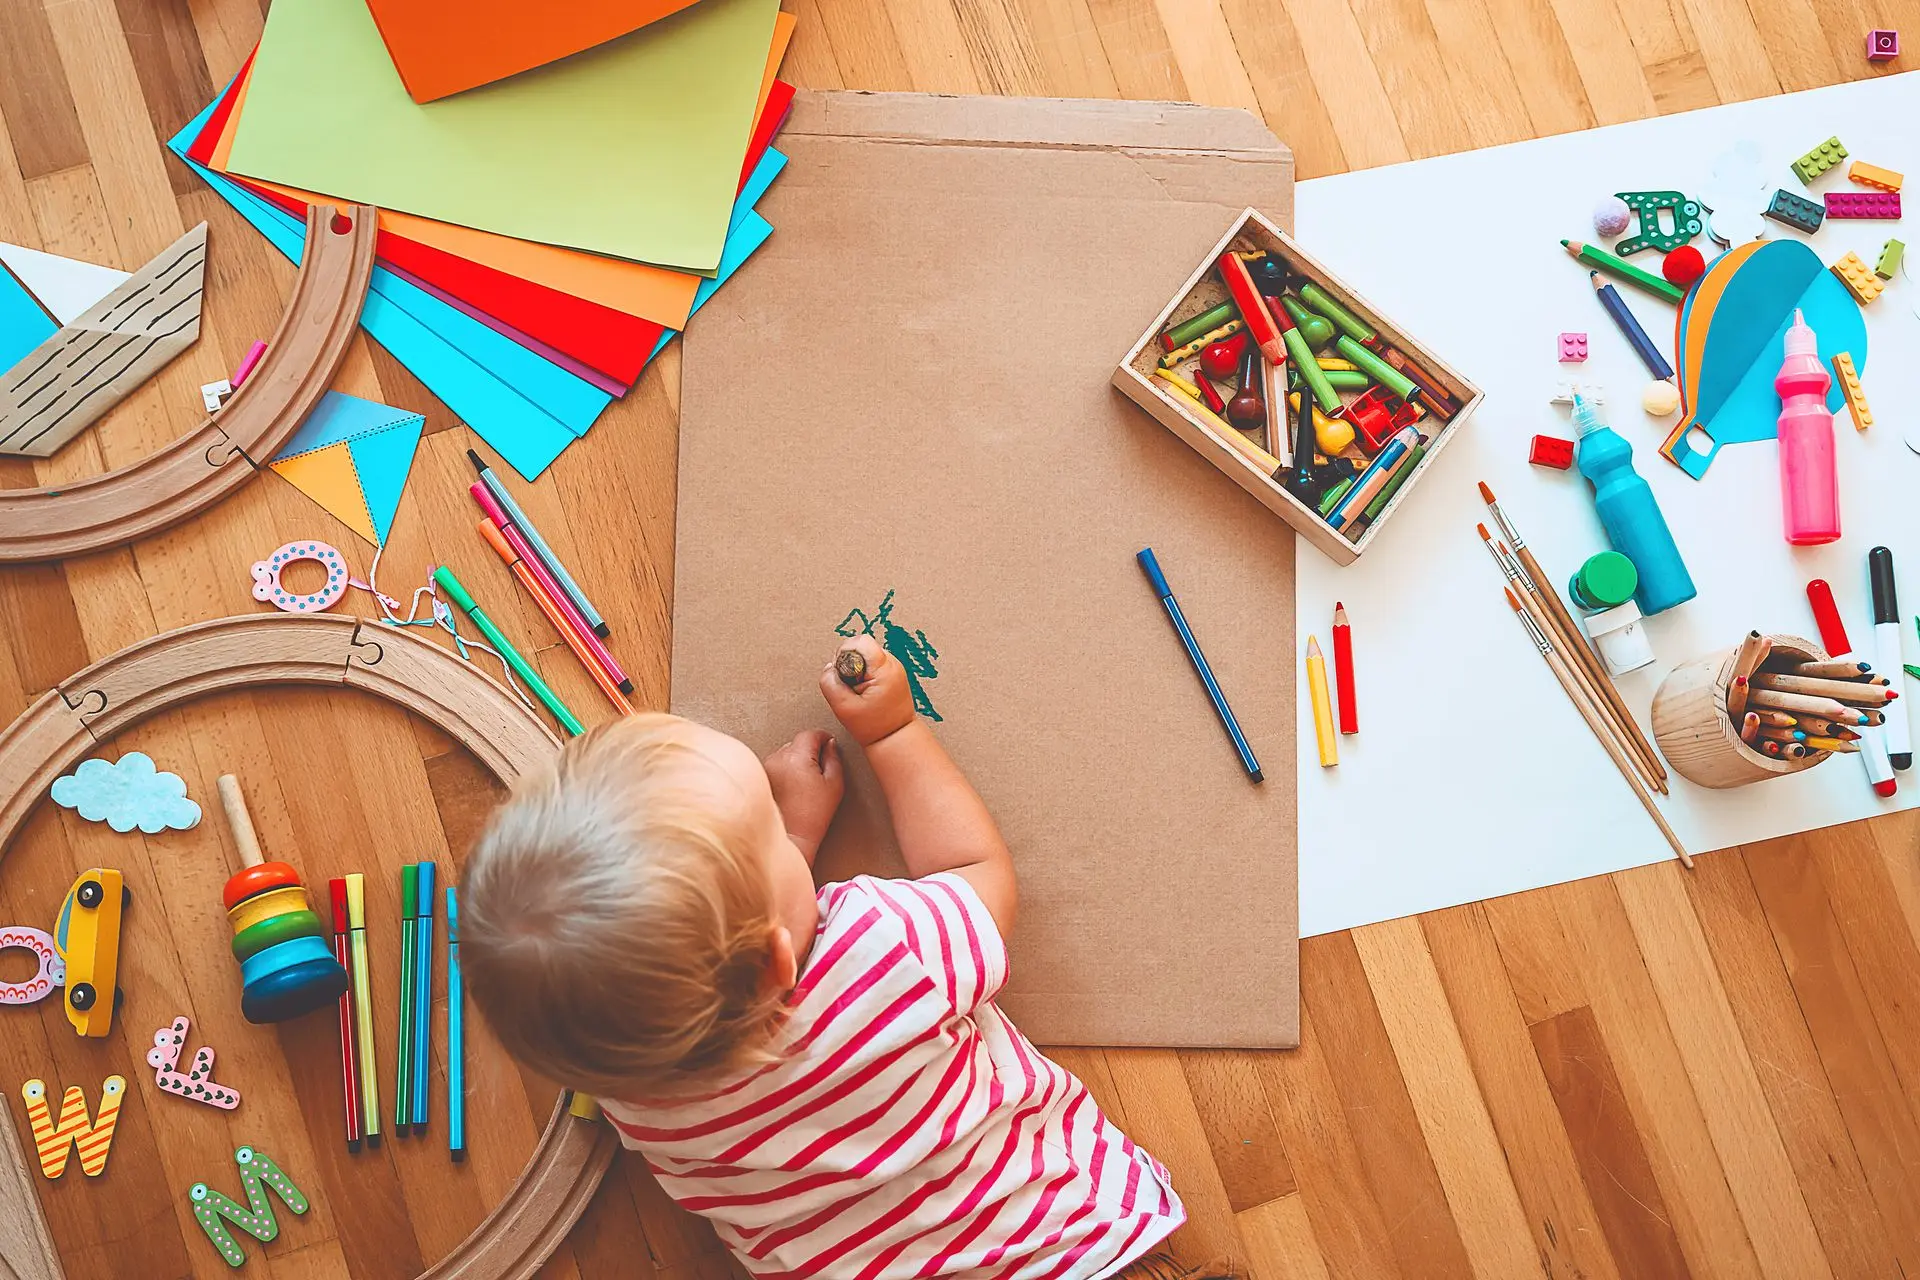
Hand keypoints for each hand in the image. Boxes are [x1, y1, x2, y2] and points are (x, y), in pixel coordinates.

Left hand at [763, 730, 843, 864]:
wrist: (791, 838)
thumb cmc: (811, 816)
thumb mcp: (834, 785)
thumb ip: (834, 758)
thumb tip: (831, 745)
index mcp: (797, 758)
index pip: (811, 734)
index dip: (823, 738)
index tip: (829, 744)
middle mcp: (777, 759)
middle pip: (796, 743)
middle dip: (809, 751)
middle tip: (819, 770)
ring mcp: (766, 768)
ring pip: (785, 754)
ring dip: (795, 761)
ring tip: (804, 784)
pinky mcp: (759, 778)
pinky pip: (775, 766)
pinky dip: (784, 772)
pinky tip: (791, 790)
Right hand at [820, 635, 916, 745]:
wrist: (895, 737)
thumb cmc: (874, 727)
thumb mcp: (843, 707)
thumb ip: (830, 683)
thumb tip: (829, 667)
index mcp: (884, 669)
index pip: (859, 642)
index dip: (844, 654)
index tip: (844, 674)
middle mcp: (892, 664)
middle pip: (861, 646)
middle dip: (849, 663)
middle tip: (851, 685)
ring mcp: (894, 667)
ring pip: (865, 655)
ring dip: (856, 669)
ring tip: (859, 690)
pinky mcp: (892, 673)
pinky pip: (871, 664)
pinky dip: (864, 674)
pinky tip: (865, 690)